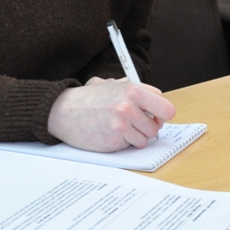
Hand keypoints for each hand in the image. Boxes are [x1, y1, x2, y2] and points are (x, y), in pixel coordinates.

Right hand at [47, 78, 175, 151]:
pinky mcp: (114, 141)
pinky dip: (124, 142)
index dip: (160, 113)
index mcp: (133, 90)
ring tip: (120, 127)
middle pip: (157, 126)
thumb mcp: (112, 84)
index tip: (155, 115)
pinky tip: (111, 133)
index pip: (166, 107)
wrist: (64, 111)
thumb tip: (158, 97)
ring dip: (136, 135)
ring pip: (146, 138)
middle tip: (136, 123)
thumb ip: (136, 89)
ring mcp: (121, 125)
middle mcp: (129, 107)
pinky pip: (131, 145)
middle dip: (149, 126)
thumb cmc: (88, 98)